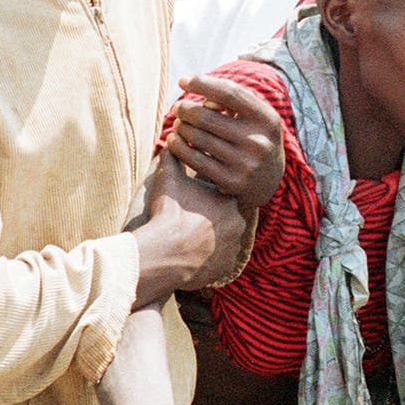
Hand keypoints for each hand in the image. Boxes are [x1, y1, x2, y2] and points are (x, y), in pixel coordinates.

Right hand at [133, 150, 251, 305]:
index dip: (208, 199)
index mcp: (228, 199)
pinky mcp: (227, 267)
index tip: (195, 203)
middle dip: (212, 221)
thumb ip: (172, 157)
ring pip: (225, 241)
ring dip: (212, 241)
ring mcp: (234, 247)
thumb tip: (171, 138)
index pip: (223, 196)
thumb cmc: (169, 213)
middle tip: (191, 223)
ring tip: (191, 241)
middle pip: (226, 219)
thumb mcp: (169, 179)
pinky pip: (221, 262)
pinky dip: (210, 260)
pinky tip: (195, 256)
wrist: (166, 251)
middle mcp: (238, 222)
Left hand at [166, 74, 283, 209]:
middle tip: (178, 108)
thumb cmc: (253, 138)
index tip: (183, 80)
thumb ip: (231, 100)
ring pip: (197, 138)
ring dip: (180, 127)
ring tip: (178, 124)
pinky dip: (179, 148)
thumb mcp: (254, 118)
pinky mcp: (232, 182)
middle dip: (185, 109)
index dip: (202, 83)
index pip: (229, 93)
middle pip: (206, 116)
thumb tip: (198, 86)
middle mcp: (259, 141)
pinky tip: (174, 141)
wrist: (268, 182)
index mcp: (267, 119)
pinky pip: (195, 160)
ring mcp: (246, 163)